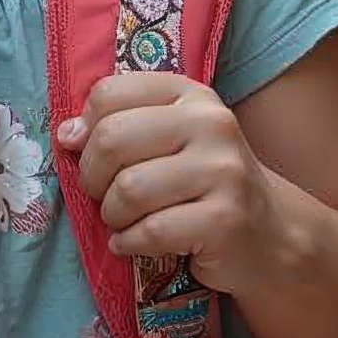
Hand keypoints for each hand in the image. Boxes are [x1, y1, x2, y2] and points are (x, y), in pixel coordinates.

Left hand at [59, 73, 289, 297]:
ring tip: (123, 221)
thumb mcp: (169, 139)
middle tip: (103, 195)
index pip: (109, 94)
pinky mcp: (225, 220)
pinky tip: (133, 243)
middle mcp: (210, 123)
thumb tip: (66, 134)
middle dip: (92, 177)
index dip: (85, 128)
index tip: (85, 153)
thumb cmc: (204, 181)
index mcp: (188, 94)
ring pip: (129, 189)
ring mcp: (222, 170)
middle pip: (112, 139)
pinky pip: (151, 231)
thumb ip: (119, 125)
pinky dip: (128, 243)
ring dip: (112, 215)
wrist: (272, 232)